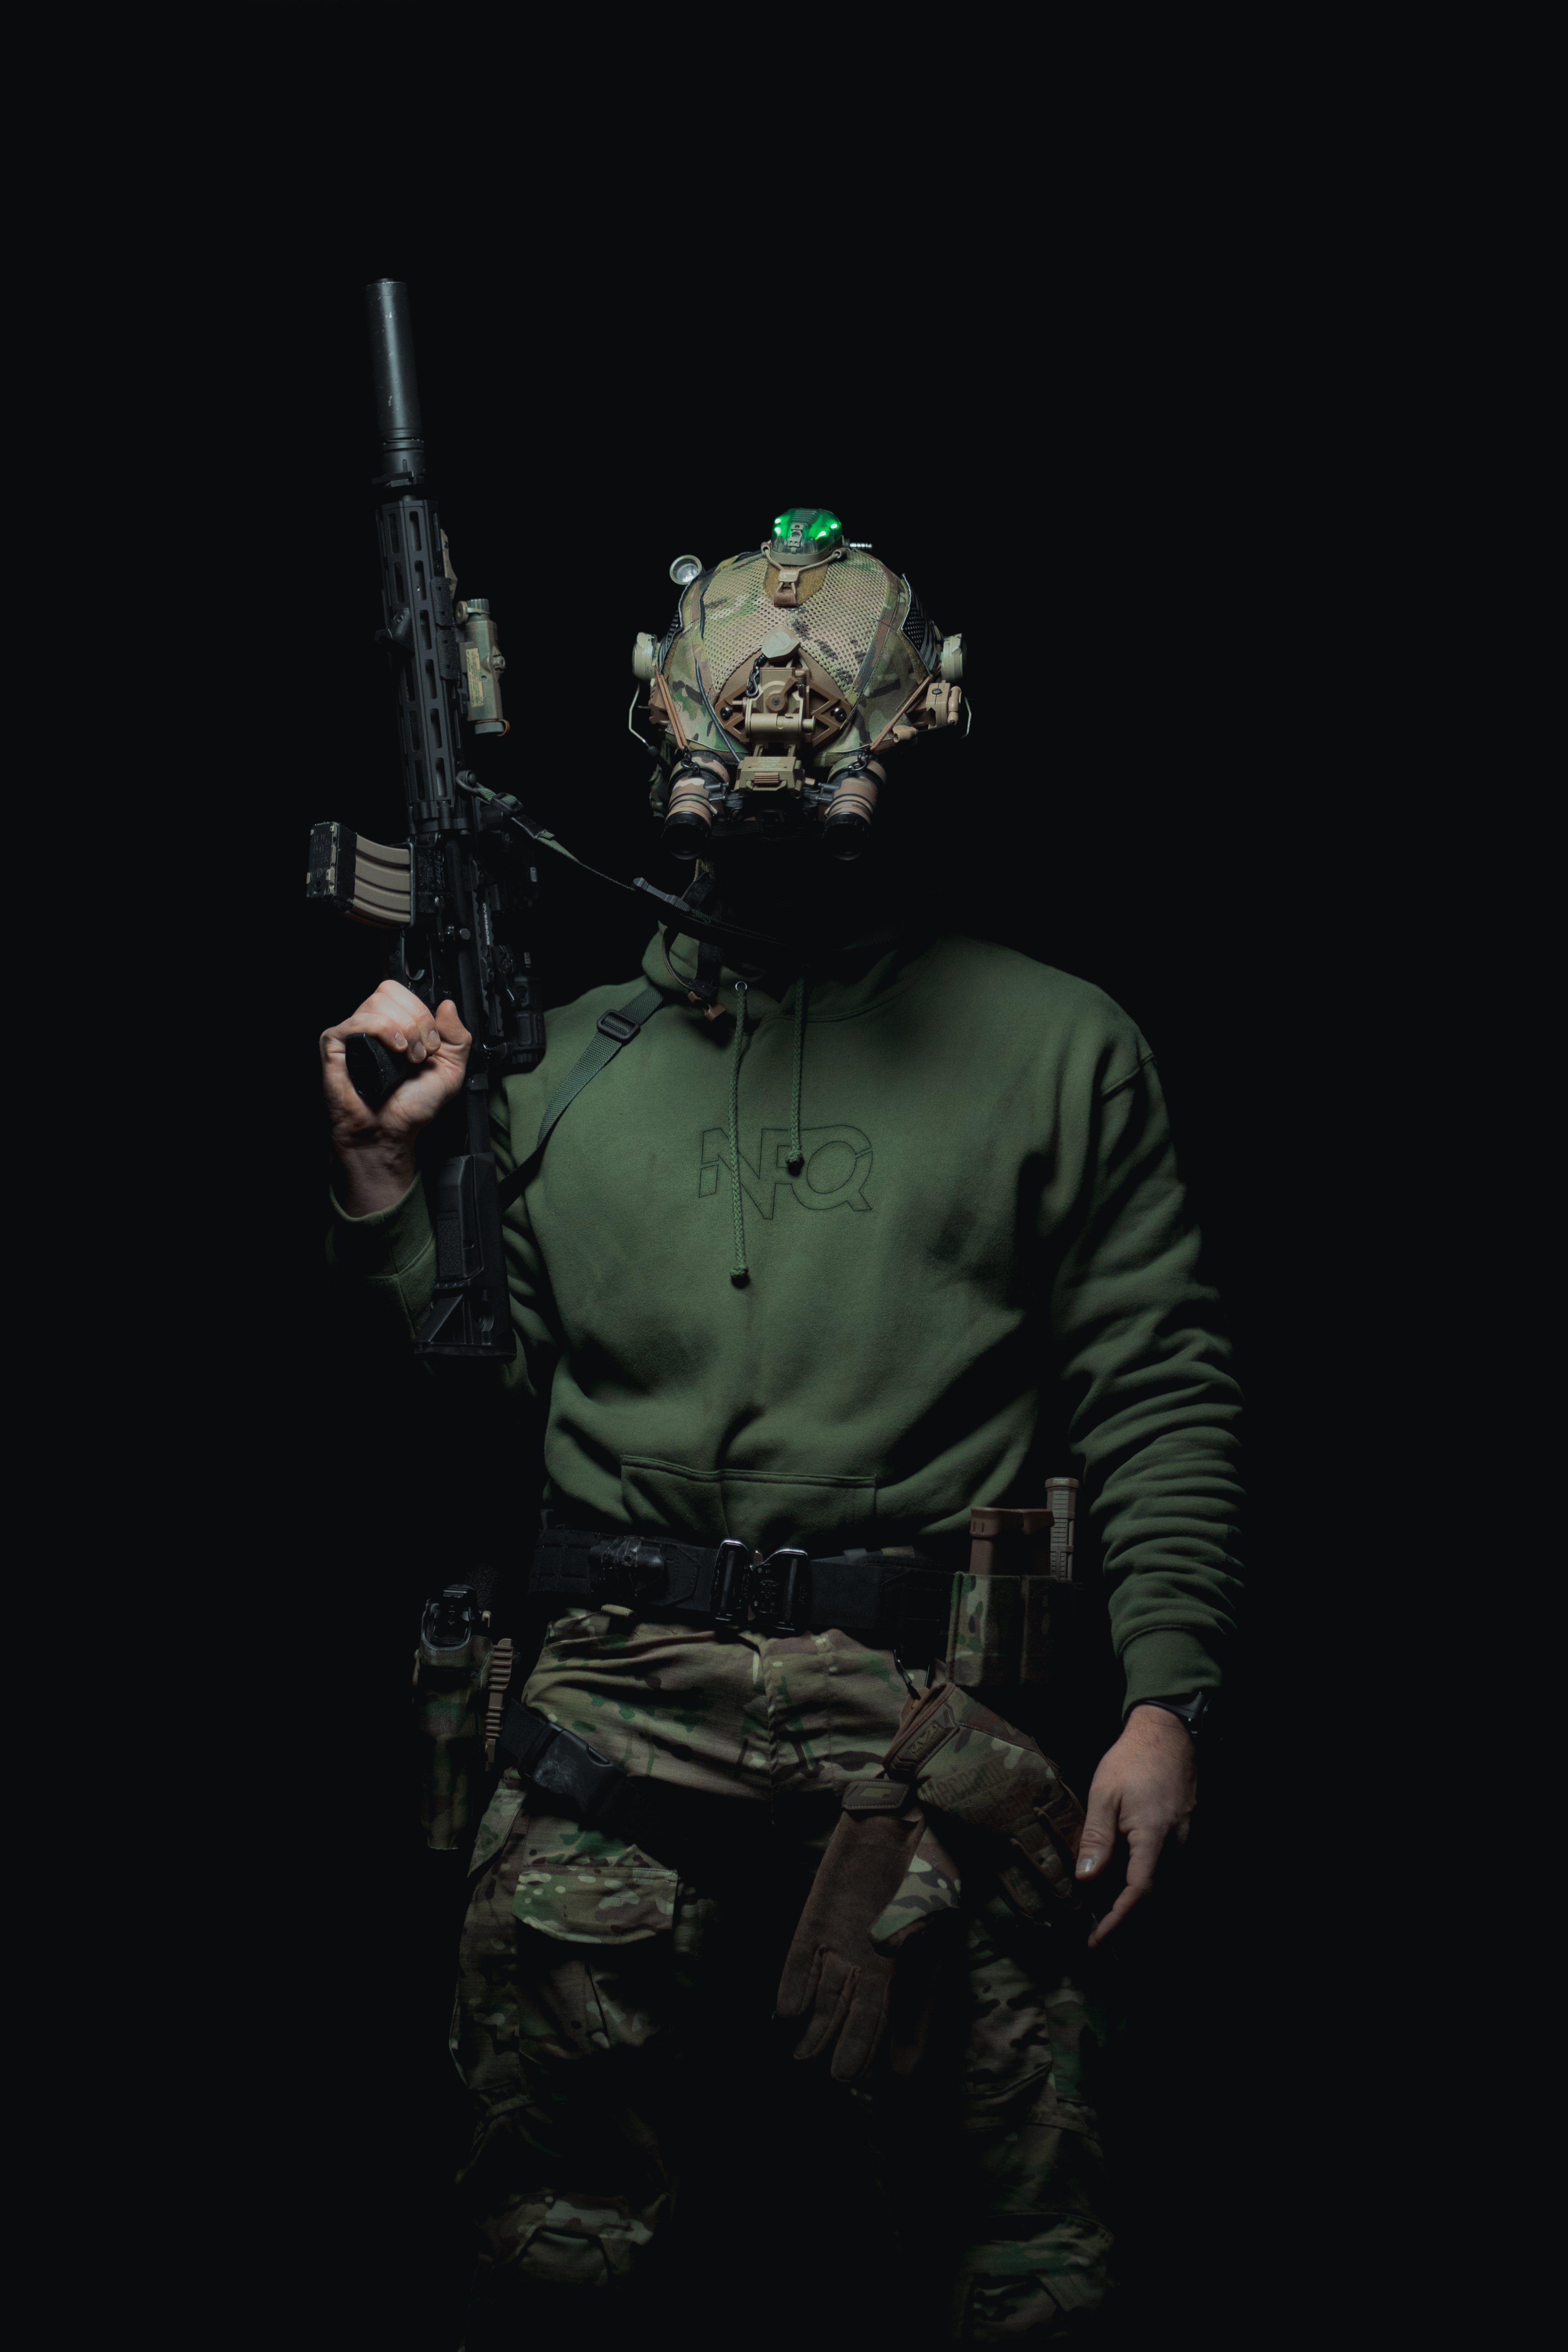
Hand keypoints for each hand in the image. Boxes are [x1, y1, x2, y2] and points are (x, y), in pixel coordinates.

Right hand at [321, 980, 470, 1215]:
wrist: (390, 1132)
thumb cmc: (412, 1106)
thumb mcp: (451, 1070)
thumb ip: (458, 1036)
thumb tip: (448, 1004)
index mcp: (395, 1025)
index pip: (404, 992)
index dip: (423, 1013)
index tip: (432, 1044)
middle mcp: (373, 1026)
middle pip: (390, 991)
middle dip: (416, 1021)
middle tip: (421, 1054)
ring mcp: (353, 1034)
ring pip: (376, 1002)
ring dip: (402, 1029)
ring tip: (407, 1059)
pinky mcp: (335, 1045)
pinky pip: (356, 1021)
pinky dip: (381, 1029)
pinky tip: (395, 1050)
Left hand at [1075, 1704, 1196, 1947]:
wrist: (1168, 1736)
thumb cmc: (1132, 1761)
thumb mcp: (1105, 1794)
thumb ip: (1096, 1838)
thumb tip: (1085, 1880)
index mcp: (1154, 1837)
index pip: (1139, 1892)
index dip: (1118, 1920)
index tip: (1097, 1940)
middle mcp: (1177, 1847)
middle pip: (1155, 1899)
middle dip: (1127, 1921)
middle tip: (1097, 1934)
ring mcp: (1186, 1843)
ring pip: (1164, 1889)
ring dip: (1137, 1907)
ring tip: (1106, 1916)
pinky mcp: (1186, 1838)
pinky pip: (1168, 1873)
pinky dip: (1147, 1887)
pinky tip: (1125, 1887)